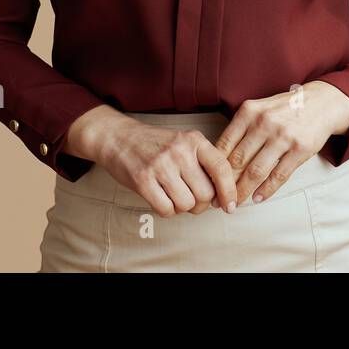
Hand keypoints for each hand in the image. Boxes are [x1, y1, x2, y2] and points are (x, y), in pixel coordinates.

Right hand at [67, 108, 237, 217]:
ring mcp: (161, 165)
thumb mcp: (184, 143)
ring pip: (187, 204)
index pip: (222, 168)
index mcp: (194, 140)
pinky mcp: (143, 180)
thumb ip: (203, 163)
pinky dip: (166, 210)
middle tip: (192, 200)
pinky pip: (166, 209)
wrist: (119, 138)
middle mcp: (180, 151)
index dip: (229, 191)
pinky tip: (161, 198)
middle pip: (205, 193)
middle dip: (201, 204)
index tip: (229, 206)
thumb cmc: (156, 145)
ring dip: (182, 208)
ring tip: (174, 196)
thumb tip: (222, 196)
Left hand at [213, 82, 348, 207]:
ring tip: (236, 203)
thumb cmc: (285, 109)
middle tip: (218, 199)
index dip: (214, 167)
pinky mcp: (300, 149)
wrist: (321, 103)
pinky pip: (278, 175)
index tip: (209, 182)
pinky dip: (266, 190)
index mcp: (249, 111)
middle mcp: (264, 122)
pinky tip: (257, 198)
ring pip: (256, 171)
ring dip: (243, 191)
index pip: (225, 144)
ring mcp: (283, 136)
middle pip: (238, 160)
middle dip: (225, 184)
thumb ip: (241, 129)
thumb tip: (219, 160)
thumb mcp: (259, 109)